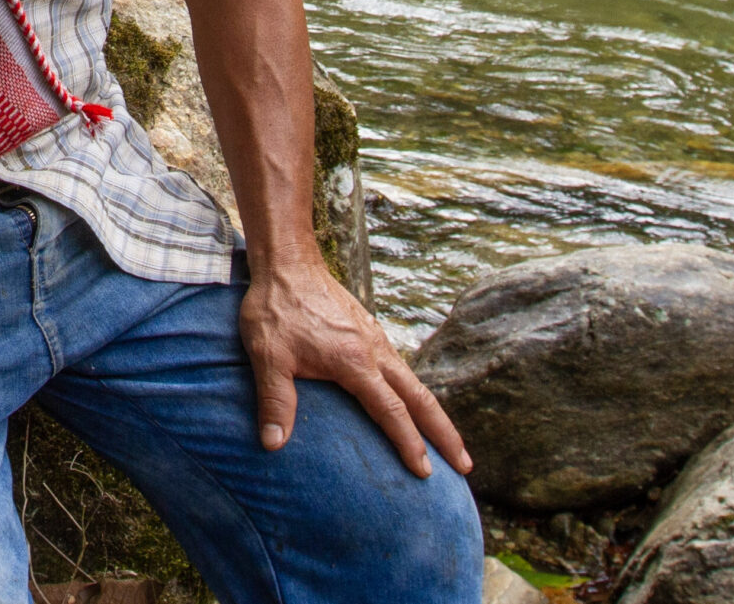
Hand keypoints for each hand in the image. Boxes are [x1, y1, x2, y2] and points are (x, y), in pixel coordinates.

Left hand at [238, 255, 471, 479]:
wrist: (287, 262)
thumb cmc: (276, 308)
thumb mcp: (269, 356)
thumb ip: (275, 401)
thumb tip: (273, 444)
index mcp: (355, 362)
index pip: (392, 411)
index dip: (410, 444)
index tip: (426, 472)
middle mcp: (375, 351)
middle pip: (420, 398)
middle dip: (445, 434)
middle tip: (465, 466)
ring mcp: (375, 339)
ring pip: (414, 382)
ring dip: (434, 414)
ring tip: (449, 443)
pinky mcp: (370, 331)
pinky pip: (401, 367)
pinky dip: (415, 392)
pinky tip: (413, 404)